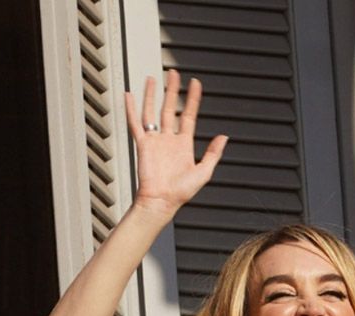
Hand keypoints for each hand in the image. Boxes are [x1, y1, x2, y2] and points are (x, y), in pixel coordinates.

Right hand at [124, 70, 226, 217]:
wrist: (162, 201)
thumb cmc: (182, 192)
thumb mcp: (204, 171)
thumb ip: (213, 153)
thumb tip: (224, 136)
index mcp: (184, 144)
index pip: (189, 115)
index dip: (193, 99)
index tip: (195, 84)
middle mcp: (169, 139)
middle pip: (170, 108)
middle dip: (173, 91)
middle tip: (174, 74)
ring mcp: (155, 140)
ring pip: (152, 111)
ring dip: (152, 95)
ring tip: (153, 79)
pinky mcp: (143, 144)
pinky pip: (136, 123)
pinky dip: (132, 109)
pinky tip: (130, 96)